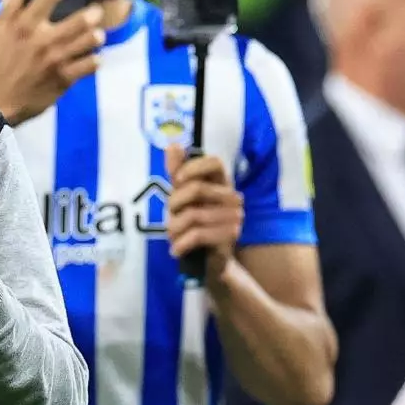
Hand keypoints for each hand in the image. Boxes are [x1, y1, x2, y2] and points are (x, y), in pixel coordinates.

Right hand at [0, 0, 104, 125]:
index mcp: (24, 26)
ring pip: (91, 41)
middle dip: (93, 13)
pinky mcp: (64, 79)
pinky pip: (91, 65)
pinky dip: (95, 59)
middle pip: (81, 19)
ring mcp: (56, 61)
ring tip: (94, 35)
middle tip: (94, 13)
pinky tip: (90, 57)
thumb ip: (10, 5)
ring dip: (96, 35)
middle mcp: (42, 41)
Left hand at [165, 145, 243, 277]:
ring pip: (192, 215)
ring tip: (174, 236)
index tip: (177, 180)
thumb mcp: (182, 197)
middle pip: (196, 189)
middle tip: (171, 216)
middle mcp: (231, 197)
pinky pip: (197, 235)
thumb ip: (178, 172)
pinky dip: (181, 244)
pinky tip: (176, 249)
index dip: (193, 167)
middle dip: (174, 204)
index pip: (214, 162)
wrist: (209, 259)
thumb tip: (173, 144)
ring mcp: (233, 217)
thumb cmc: (194, 222)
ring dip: (174, 229)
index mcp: (221, 182)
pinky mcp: (228, 238)